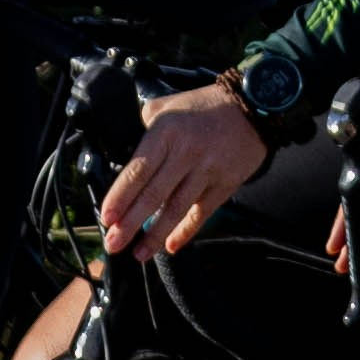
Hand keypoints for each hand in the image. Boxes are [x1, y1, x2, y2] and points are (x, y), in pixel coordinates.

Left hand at [97, 81, 269, 256]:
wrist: (252, 108)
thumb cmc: (204, 107)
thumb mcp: (168, 105)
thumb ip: (146, 126)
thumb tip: (130, 152)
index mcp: (167, 133)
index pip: (138, 170)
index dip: (121, 197)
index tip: (107, 218)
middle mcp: (186, 153)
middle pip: (153, 195)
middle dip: (130, 223)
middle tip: (113, 243)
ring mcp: (207, 171)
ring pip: (177, 209)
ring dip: (155, 235)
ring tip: (139, 254)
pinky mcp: (225, 184)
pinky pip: (202, 213)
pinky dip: (186, 231)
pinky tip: (171, 246)